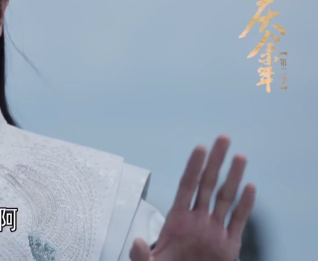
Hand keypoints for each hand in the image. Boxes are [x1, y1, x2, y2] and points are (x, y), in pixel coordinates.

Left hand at [130, 135, 255, 260]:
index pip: (187, 186)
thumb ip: (140, 255)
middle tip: (223, 138)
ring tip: (239, 156)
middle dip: (215, 162)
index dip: (193, 166)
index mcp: (176, 221)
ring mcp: (213, 231)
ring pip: (226, 198)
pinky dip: (245, 205)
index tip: (200, 147)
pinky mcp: (228, 246)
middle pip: (208, 185)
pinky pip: (238, 221)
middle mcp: (196, 221)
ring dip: (233, 177)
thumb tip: (136, 243)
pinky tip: (250, 186)